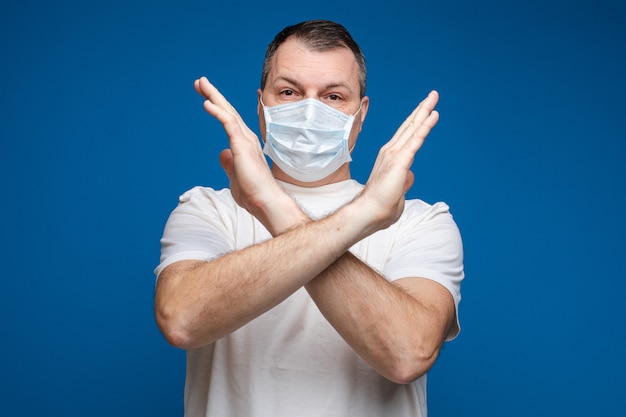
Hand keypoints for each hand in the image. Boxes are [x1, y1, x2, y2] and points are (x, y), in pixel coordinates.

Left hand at [194, 77, 299, 232]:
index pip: (229, 120)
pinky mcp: (243, 146)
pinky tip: (207, 103)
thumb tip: (222, 153)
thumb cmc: (253, 193)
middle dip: (214, 95)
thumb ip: (229, 163)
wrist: (265, 202)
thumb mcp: (235, 175)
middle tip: (200, 82)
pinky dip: (218, 112)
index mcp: (244, 144)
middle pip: (228, 111)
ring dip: (214, 97)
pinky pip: (229, 124)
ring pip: (228, 113)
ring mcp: (246, 141)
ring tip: (201, 84)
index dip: (217, 106)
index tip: (205, 96)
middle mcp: (246, 138)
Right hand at [357, 91, 439, 230]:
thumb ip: (404, 181)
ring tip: (434, 97)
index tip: (425, 109)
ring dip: (425, 111)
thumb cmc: (380, 207)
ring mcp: (395, 154)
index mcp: (390, 158)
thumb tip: (410, 175)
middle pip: (410, 125)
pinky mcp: (400, 160)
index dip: (416, 121)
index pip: (406, 135)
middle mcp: (390, 151)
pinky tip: (433, 115)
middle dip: (422, 109)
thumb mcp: (397, 191)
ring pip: (413, 128)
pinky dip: (425, 126)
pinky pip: (416, 140)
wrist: (368, 212)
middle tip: (432, 95)